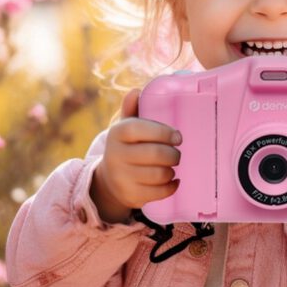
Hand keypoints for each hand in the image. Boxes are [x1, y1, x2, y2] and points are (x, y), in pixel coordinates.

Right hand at [90, 89, 181, 223]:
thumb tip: (136, 91)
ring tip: (172, 166)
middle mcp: (116, 155)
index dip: (162, 132)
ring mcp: (122, 177)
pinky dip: (171, 187)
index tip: (178, 137)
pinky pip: (158, 193)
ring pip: (158, 174)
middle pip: (153, 154)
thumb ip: (132, 110)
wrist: (109, 180)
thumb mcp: (125, 128)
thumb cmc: (126, 147)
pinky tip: (173, 181)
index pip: (138, 129)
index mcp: (117, 134)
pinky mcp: (130, 195)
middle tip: (177, 154)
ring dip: (171, 170)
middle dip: (172, 154)